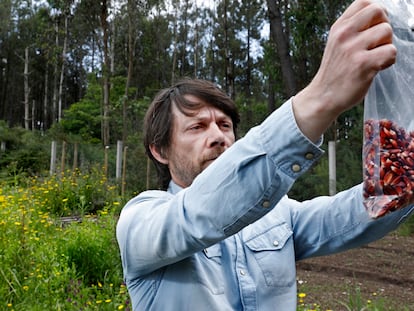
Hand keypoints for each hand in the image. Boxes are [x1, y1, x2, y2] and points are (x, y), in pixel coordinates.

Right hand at [293, 0, 396, 141]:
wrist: (323, 97)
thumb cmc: (334, 73)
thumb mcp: (336, 44)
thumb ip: (352, 29)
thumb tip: (378, 19)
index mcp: (338, 28)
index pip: (364, 2)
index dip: (375, 14)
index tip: (372, 28)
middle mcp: (344, 35)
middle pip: (379, 11)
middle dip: (383, 27)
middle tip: (376, 43)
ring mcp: (353, 49)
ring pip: (387, 32)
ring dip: (386, 46)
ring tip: (374, 58)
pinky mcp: (363, 64)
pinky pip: (391, 52)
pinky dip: (388, 61)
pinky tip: (376, 68)